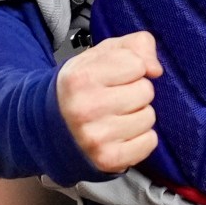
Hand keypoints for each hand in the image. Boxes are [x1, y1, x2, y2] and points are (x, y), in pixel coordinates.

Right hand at [57, 32, 161, 172]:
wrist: (51, 125)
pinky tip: (122, 134)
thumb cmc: (81, 87)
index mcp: (80, 78)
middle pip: (145, 91)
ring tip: (117, 116)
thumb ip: (134, 45)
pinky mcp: (108, 159)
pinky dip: (141, 138)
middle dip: (136, 91)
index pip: (136, 64)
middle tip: (116, 97)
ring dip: (139, 115)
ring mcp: (96, 137)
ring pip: (149, 117)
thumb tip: (155, 69)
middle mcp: (85, 108)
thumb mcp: (100, 55)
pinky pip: (149, 142)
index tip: (117, 76)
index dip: (131, 67)